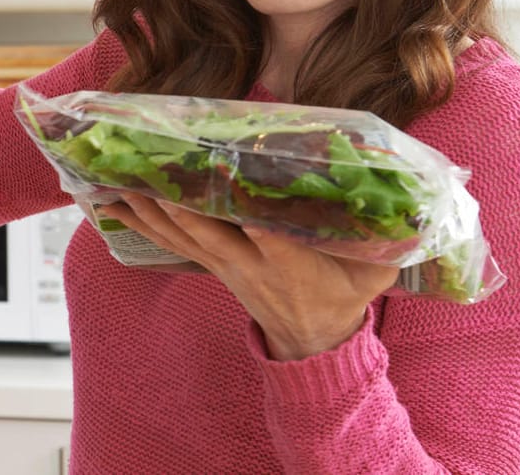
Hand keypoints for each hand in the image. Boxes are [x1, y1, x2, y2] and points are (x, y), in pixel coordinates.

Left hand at [101, 193, 399, 360]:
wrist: (311, 337)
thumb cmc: (344, 293)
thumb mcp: (374, 272)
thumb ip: (386, 241)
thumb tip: (406, 202)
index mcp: (291, 266)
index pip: (272, 243)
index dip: (255, 223)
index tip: (239, 200)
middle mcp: (248, 264)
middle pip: (210, 236)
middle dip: (181, 209)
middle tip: (154, 181)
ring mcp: (224, 264)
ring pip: (181, 236)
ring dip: (149, 211)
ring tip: (117, 183)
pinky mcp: (209, 263)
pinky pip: (169, 241)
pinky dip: (141, 221)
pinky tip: (113, 203)